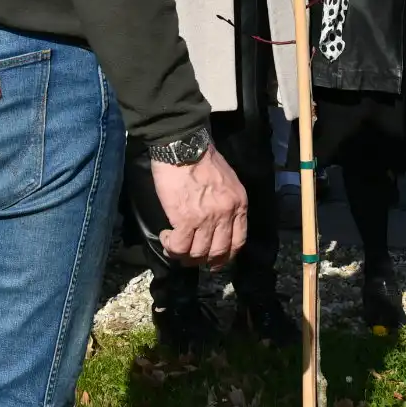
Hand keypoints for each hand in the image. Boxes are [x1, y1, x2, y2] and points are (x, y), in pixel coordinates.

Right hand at [152, 144, 247, 269]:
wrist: (184, 146)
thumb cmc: (202, 158)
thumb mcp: (228, 181)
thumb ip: (227, 203)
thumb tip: (218, 222)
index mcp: (238, 204)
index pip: (238, 242)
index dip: (225, 256)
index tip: (214, 260)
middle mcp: (226, 215)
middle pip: (218, 252)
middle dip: (203, 260)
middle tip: (190, 258)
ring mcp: (207, 219)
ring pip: (197, 253)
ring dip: (183, 254)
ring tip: (174, 244)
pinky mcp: (185, 220)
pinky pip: (179, 246)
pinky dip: (171, 246)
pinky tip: (167, 236)